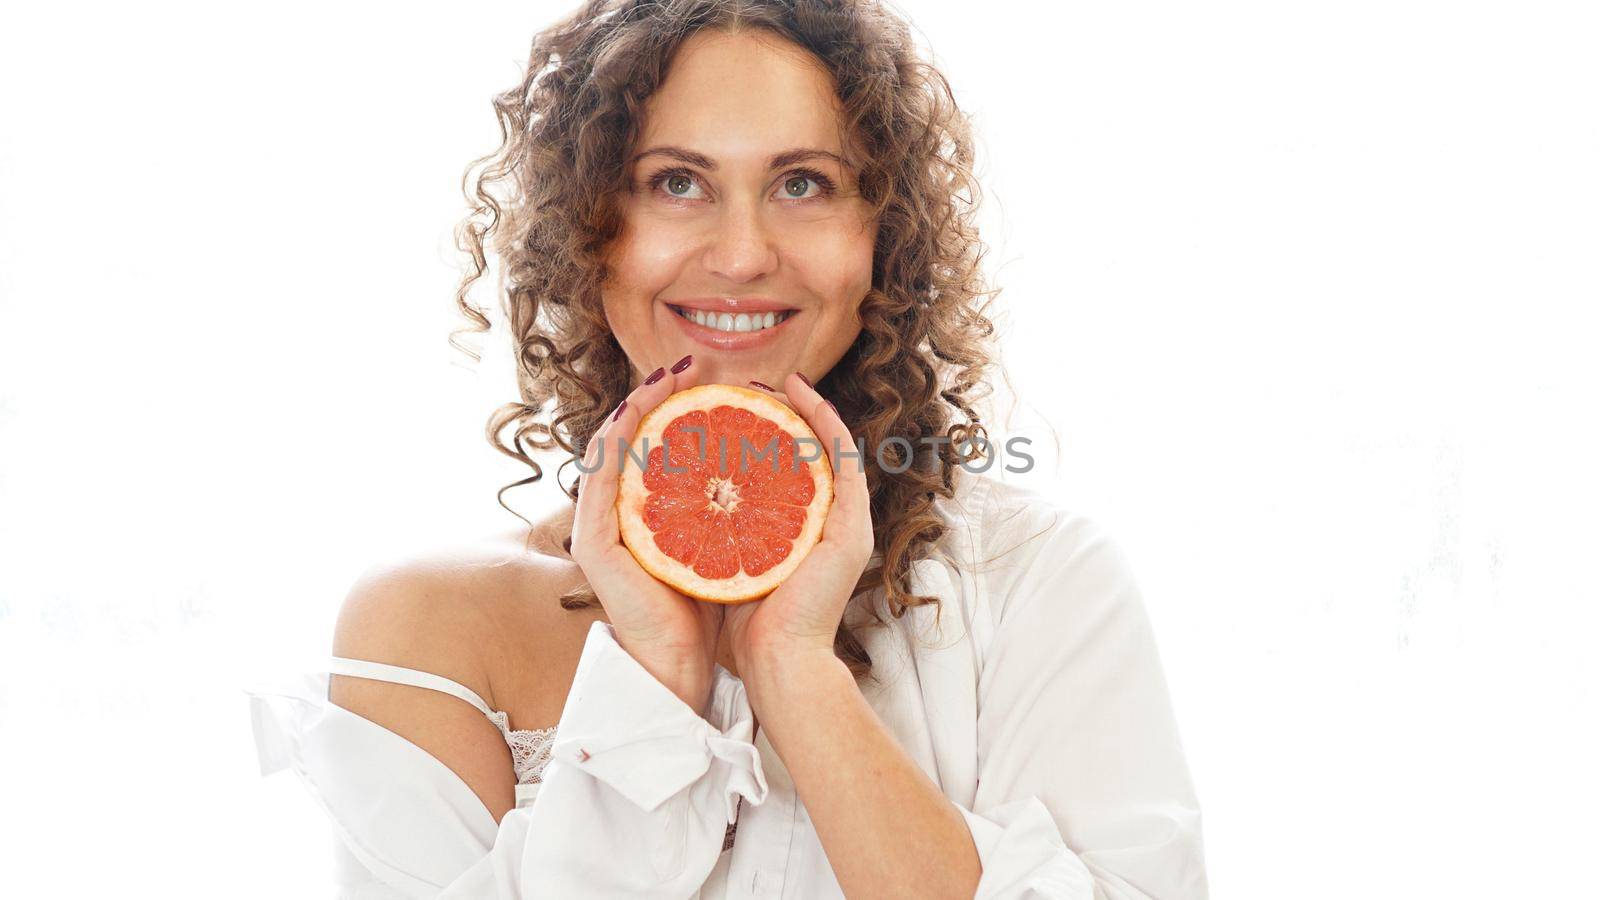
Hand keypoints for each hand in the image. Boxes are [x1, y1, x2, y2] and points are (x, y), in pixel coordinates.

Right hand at [567, 357, 724, 715]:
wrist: (695, 667)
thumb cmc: (725, 611)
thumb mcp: (746, 542)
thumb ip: (751, 503)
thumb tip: (780, 458)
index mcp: (656, 514)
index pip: (660, 448)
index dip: (679, 408)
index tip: (714, 379)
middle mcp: (624, 516)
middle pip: (634, 439)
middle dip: (657, 395)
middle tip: (688, 365)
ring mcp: (602, 528)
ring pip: (611, 448)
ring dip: (636, 406)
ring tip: (667, 376)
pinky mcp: (595, 543)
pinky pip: (601, 477)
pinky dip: (618, 440)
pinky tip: (638, 413)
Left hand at [724, 372, 875, 676]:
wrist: (779, 662)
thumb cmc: (750, 627)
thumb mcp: (730, 563)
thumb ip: (721, 532)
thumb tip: (688, 499)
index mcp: (805, 533)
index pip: (791, 471)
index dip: (769, 434)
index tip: (737, 407)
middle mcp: (832, 523)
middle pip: (813, 454)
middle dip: (787, 414)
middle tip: (754, 385)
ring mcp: (847, 522)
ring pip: (832, 447)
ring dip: (807, 408)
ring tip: (778, 382)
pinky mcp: (851, 525)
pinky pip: (842, 458)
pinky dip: (822, 423)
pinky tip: (798, 397)